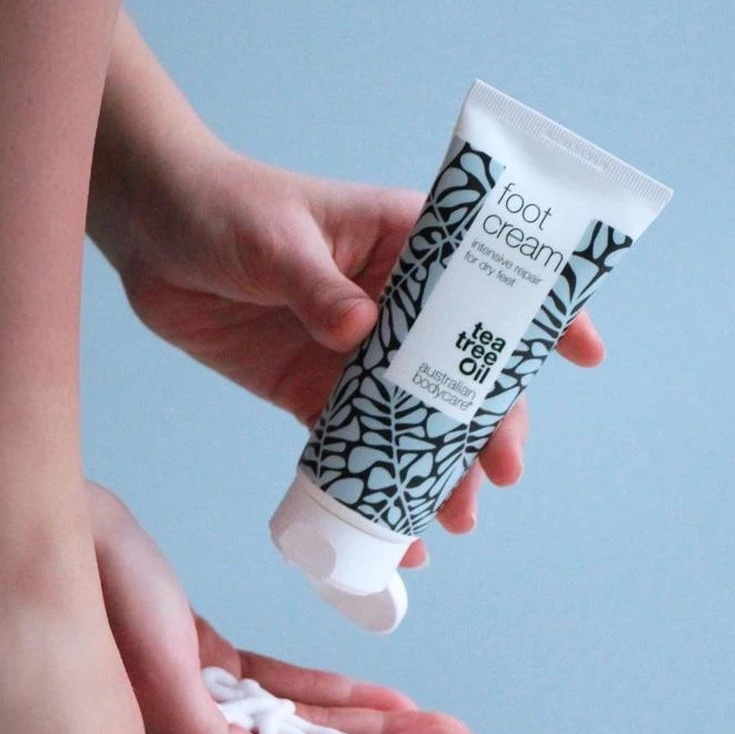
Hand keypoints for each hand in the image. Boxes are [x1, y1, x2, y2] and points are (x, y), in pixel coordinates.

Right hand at [87, 482, 482, 733]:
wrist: (43, 534)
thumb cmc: (84, 593)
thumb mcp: (146, 663)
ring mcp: (202, 703)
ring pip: (304, 726)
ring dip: (371, 726)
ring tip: (438, 726)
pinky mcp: (202, 665)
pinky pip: (278, 689)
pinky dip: (328, 693)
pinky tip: (378, 696)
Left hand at [115, 147, 604, 563]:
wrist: (150, 234)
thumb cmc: (221, 206)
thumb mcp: (275, 238)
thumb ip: (317, 285)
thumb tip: (359, 333)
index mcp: (401, 244)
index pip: (487, 276)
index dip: (539, 314)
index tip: (584, 356)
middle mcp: (389, 303)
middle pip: (456, 366)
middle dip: (485, 422)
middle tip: (500, 474)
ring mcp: (351, 352)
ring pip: (411, 416)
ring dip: (435, 467)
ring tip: (456, 520)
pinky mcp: (307, 389)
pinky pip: (349, 443)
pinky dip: (370, 484)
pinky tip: (392, 527)